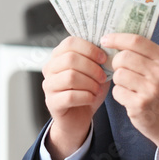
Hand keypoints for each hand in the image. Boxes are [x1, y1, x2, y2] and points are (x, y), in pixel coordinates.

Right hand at [42, 37, 109, 159]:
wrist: (80, 117)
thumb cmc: (88, 90)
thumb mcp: (96, 71)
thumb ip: (98, 59)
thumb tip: (110, 47)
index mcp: (59, 55)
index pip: (70, 42)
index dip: (90, 49)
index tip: (104, 58)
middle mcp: (50, 68)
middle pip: (70, 59)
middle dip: (92, 68)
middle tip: (103, 77)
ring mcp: (48, 85)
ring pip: (70, 77)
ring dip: (90, 83)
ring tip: (97, 89)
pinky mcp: (51, 102)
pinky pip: (70, 96)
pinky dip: (86, 97)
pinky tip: (91, 98)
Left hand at [101, 33, 158, 153]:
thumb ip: (144, 53)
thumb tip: (115, 38)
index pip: (136, 41)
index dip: (117, 38)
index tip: (105, 39)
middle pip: (123, 57)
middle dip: (116, 63)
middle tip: (120, 70)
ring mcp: (150, 89)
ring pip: (118, 74)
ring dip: (118, 80)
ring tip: (128, 86)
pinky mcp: (140, 104)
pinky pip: (117, 91)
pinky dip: (119, 94)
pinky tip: (128, 97)